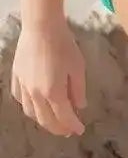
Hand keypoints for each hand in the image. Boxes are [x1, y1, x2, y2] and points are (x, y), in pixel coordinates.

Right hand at [12, 19, 86, 136]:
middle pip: (45, 119)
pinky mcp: (16, 77)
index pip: (64, 117)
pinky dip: (28, 106)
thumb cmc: (63, 45)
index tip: (80, 131)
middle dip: (57, 128)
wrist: (41, 26)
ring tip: (52, 120)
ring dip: (42, 120)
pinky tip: (34, 104)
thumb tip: (79, 106)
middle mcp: (35, 94)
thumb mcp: (77, 67)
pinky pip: (20, 99)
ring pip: (30, 112)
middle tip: (67, 130)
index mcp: (53, 93)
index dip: (72, 126)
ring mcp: (23, 86)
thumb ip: (78, 89)